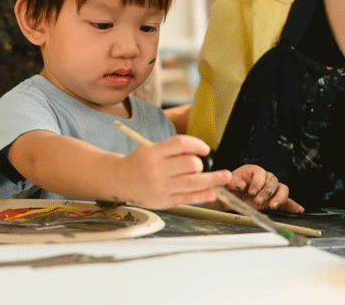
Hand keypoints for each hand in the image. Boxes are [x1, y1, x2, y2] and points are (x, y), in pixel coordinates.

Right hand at [114, 135, 232, 208]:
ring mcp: (161, 187)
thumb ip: (172, 152)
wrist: (119, 180)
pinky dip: (203, 195)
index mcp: (153, 153)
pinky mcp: (164, 201)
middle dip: (200, 164)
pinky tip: (212, 192)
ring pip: (193, 182)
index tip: (205, 149)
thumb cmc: (138, 164)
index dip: (197, 144)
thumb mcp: (150, 150)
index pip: (180, 143)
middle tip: (200, 166)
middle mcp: (157, 169)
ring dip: (213, 179)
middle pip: (190, 164)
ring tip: (225, 177)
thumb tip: (198, 154)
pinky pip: (188, 198)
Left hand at [225, 164, 302, 211]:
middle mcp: (264, 178)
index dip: (257, 182)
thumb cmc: (228, 187)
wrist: (229, 197)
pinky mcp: (274, 199)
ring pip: (281, 188)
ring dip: (279, 197)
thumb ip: (232, 182)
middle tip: (258, 200)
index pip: (260, 173)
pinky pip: (286, 200)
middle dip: (267, 191)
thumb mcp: (226, 183)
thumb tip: (241, 185)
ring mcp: (271, 188)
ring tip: (273, 206)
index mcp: (252, 171)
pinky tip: (298, 209)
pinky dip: (292, 205)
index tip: (252, 192)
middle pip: (273, 180)